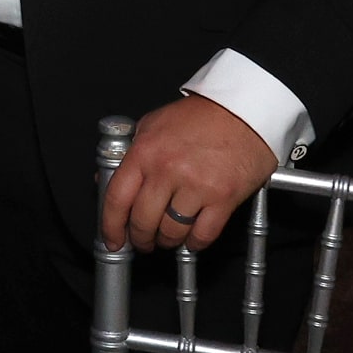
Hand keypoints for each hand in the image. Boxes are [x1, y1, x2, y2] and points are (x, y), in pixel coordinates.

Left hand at [99, 94, 276, 253]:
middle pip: (143, 221)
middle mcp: (167, 170)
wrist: (245, 109)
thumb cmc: (202, 115)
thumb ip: (130, 151)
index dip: (111, 226)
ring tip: (168, 238)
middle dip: (140, 238)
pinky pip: (203, 234)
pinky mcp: (223, 198)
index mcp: (145, 152)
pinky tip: (191, 239)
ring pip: (171, 232)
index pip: (117, 198)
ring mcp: (196, 186)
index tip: (113, 239)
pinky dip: (195, 243)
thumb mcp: (153, 124)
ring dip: (167, 241)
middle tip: (143, 241)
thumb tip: (107, 179)